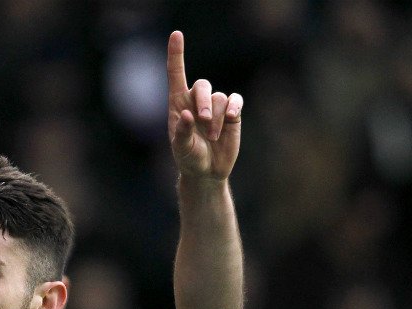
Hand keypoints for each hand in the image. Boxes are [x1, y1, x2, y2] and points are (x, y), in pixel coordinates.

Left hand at [166, 30, 242, 180]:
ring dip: (217, 117)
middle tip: (202, 119)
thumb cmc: (188, 158)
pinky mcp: (232, 113)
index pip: (176, 74)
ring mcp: (215, 106)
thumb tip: (188, 115)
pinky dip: (234, 108)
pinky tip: (232, 118)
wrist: (207, 171)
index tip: (177, 34)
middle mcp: (196, 101)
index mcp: (178, 104)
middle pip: (202, 85)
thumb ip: (182, 133)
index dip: (177, 54)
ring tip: (212, 137)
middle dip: (204, 101)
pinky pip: (235, 100)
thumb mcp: (181, 149)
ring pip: (220, 98)